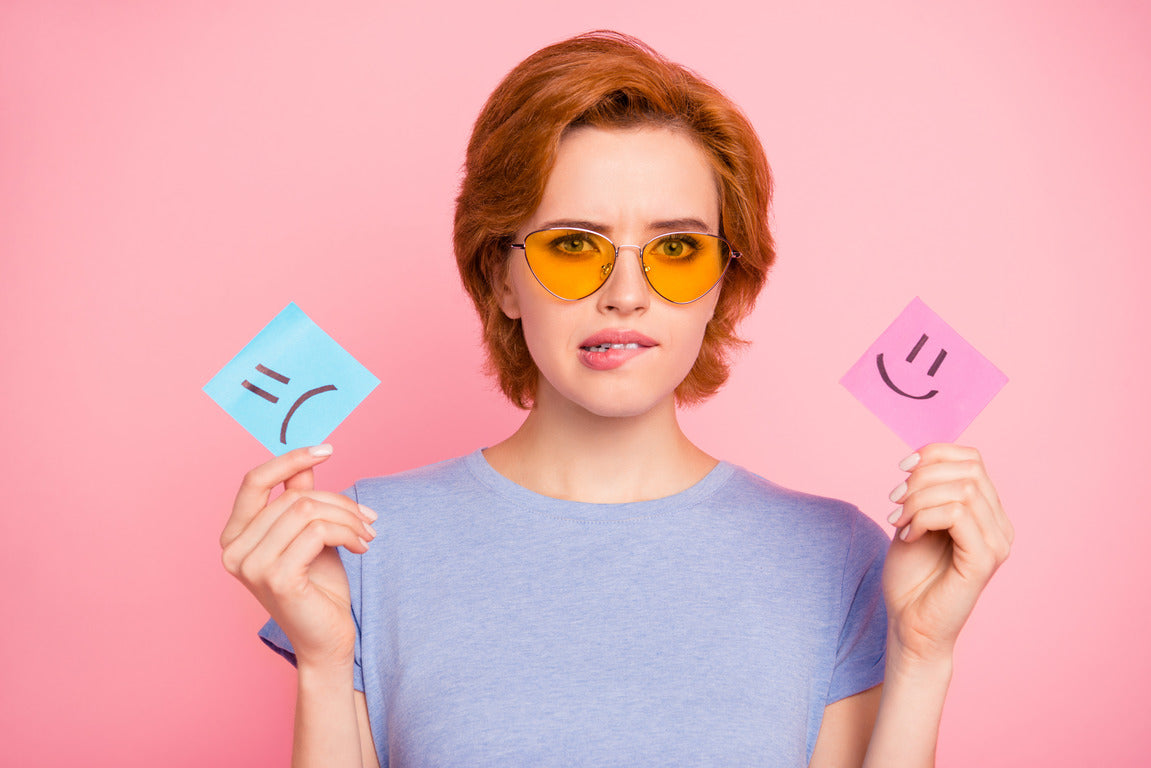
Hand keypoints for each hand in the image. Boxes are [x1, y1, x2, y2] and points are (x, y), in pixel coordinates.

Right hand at [220, 444, 376, 668]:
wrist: (327, 639)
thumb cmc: (318, 588)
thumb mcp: (310, 535)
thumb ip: (300, 499)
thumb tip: (308, 459)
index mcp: (235, 536)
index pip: (254, 480)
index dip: (290, 459)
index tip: (327, 449)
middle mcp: (233, 550)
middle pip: (293, 497)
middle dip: (339, 502)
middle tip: (368, 519)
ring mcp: (251, 566)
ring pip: (308, 511)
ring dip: (348, 518)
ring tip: (366, 535)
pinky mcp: (276, 578)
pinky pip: (317, 531)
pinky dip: (348, 533)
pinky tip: (362, 547)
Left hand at [882, 443, 1012, 665]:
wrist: (910, 624)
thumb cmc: (912, 577)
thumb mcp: (915, 519)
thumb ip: (926, 490)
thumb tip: (923, 457)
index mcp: (988, 513)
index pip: (972, 459)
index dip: (934, 454)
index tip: (902, 470)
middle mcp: (1001, 526)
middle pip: (968, 469)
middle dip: (922, 478)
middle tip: (895, 502)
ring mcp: (998, 543)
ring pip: (961, 489)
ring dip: (918, 500)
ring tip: (899, 522)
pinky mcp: (984, 560)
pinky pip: (957, 514)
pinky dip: (924, 517)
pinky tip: (909, 535)